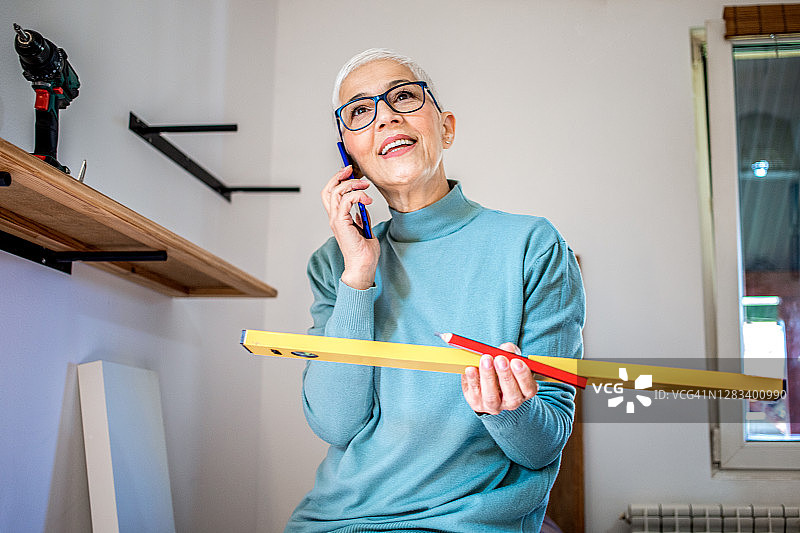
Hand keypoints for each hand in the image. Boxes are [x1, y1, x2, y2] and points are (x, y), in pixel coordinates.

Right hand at [321, 166, 380, 289]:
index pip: (331, 194)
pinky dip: (357, 196)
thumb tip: (362, 208)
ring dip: (351, 185)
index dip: (338, 180)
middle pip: (328, 189)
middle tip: (352, 170)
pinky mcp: (341, 223)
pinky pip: (345, 201)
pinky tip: (367, 200)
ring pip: (336, 192)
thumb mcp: (365, 229)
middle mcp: (334, 218)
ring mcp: (336, 220)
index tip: (350, 172)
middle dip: (340, 176)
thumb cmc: (364, 253)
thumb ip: (361, 218)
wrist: (363, 266)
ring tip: (365, 186)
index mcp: (338, 219)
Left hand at [461, 342, 538, 414]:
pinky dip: (473, 380)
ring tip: (486, 360)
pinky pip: (474, 393)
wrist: (485, 383)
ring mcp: (494, 405)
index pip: (529, 389)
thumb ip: (510, 352)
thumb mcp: (509, 358)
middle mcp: (511, 402)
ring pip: (492, 396)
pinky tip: (471, 368)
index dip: (523, 376)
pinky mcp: (477, 402)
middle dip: (505, 375)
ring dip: (488, 377)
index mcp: (524, 392)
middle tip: (500, 359)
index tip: (516, 361)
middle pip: (511, 395)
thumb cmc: (501, 369)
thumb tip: (507, 348)